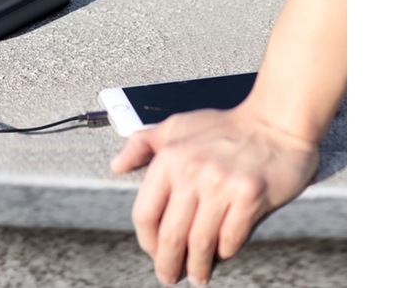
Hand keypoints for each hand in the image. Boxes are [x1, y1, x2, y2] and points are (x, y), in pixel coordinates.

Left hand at [110, 103, 318, 285]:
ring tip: (197, 275)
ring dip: (197, 266)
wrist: (276, 121)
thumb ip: (143, 144)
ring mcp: (222, 185)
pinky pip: (231, 238)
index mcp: (170, 157)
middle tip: (170, 275)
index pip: (145, 213)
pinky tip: (221, 255)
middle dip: (168, 264)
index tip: (153, 251)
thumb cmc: (226, 127)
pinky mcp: (250, 196)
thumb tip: (117, 165)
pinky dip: (224, 252)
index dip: (147, 241)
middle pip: (171, 235)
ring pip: (201, 243)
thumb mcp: (177, 126)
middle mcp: (192, 171)